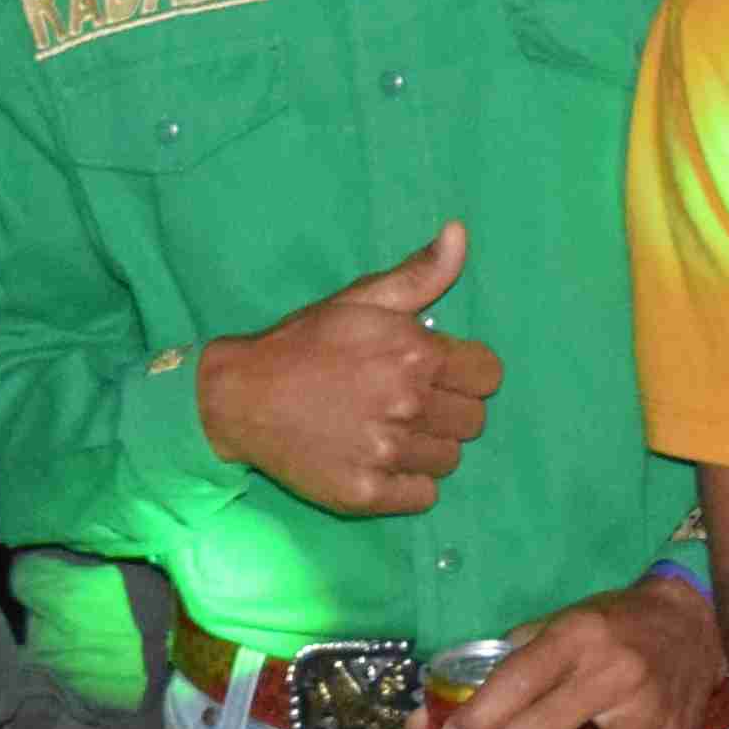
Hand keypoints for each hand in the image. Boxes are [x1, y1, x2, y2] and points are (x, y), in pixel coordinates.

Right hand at [196, 226, 502, 516]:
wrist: (240, 396)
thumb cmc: (304, 344)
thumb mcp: (360, 299)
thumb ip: (419, 274)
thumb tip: (460, 233)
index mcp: (415, 353)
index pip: (488, 376)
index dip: (465, 373)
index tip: (436, 374)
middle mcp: (408, 404)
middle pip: (473, 421)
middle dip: (447, 409)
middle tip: (405, 402)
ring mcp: (387, 453)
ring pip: (449, 459)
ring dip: (427, 447)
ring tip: (387, 431)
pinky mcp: (367, 493)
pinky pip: (424, 496)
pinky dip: (407, 483)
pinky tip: (378, 461)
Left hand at [441, 574, 725, 728]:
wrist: (694, 625)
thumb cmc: (609, 629)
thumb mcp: (552, 629)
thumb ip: (492, 672)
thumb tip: (423, 723)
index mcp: (578, 637)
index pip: (521, 678)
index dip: (482, 714)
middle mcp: (615, 674)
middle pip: (548, 727)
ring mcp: (649, 716)